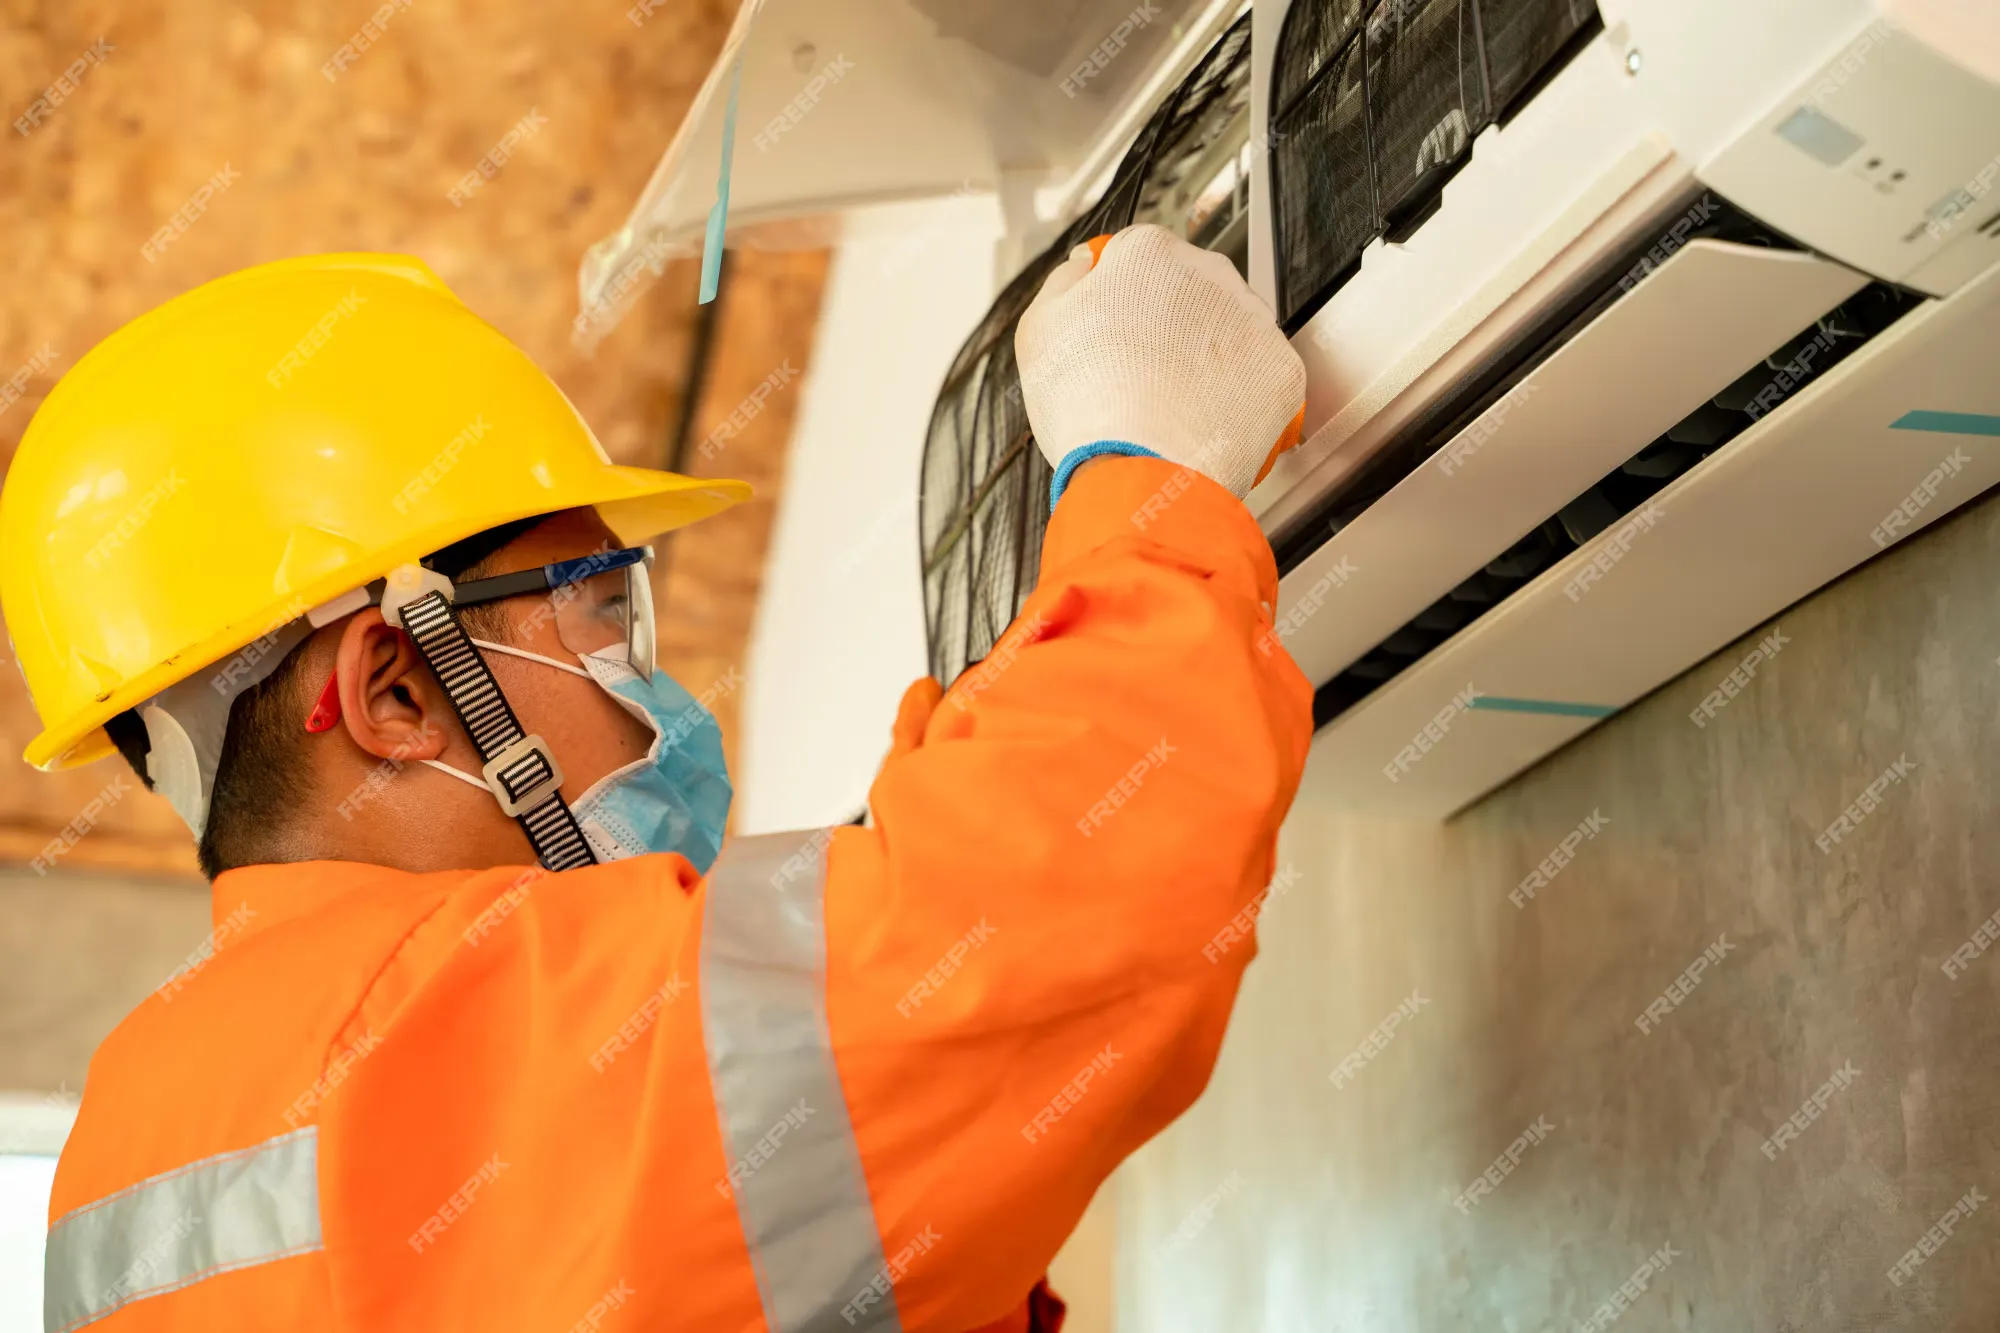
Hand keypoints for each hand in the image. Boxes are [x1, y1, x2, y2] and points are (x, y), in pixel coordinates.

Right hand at [1014, 223, 1305, 501]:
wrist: (1139, 472)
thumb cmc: (1085, 404)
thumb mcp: (1039, 329)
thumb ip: (1065, 281)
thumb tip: (1085, 263)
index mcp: (1148, 253)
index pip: (1137, 257)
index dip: (1119, 300)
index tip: (1111, 333)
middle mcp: (1209, 272)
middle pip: (1188, 290)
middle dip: (1169, 323)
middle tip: (1139, 375)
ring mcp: (1253, 320)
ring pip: (1229, 329)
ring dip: (1208, 356)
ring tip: (1173, 405)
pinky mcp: (1283, 368)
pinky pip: (1260, 375)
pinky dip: (1239, 395)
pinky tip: (1205, 419)